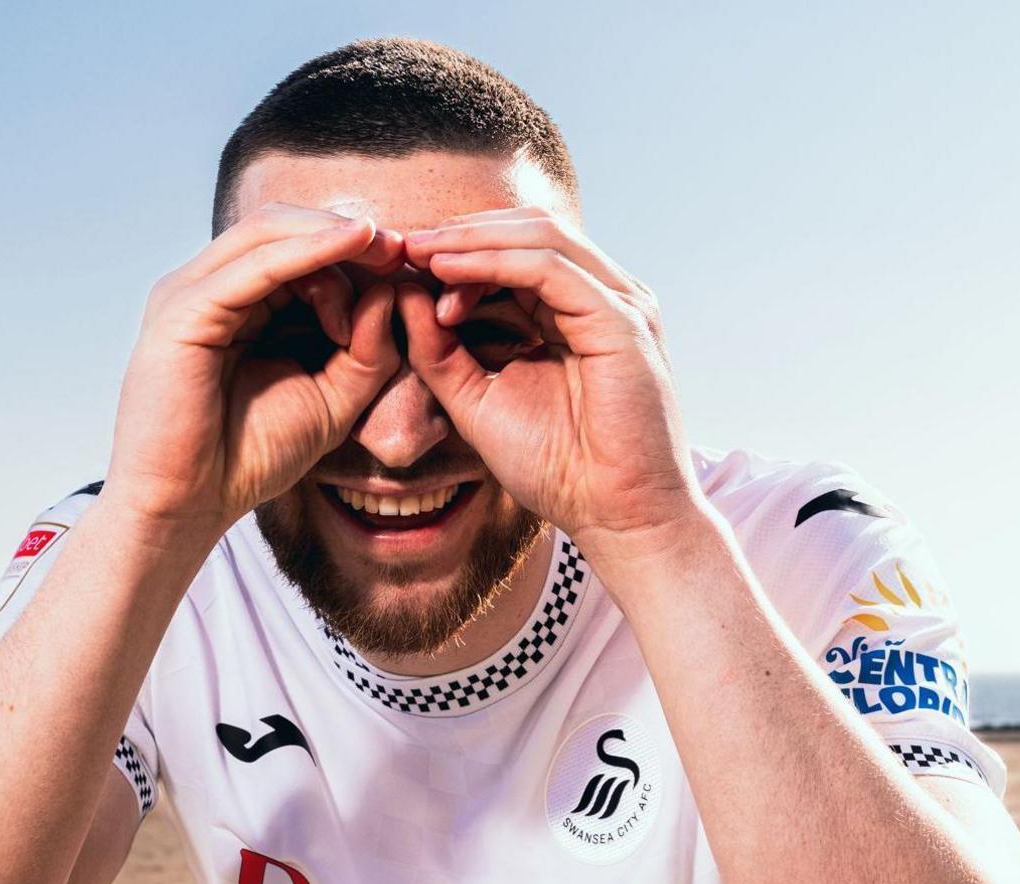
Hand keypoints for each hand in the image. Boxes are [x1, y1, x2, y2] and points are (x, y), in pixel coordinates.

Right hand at [108, 204, 404, 542]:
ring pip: (269, 233)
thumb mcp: (331, 400)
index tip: (407, 267)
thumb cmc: (249, 458)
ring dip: (334, 238)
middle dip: (348, 234)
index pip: (294, 247)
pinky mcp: (184, 310)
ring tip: (387, 251)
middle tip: (403, 251)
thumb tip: (393, 293)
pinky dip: (310, 252)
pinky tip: (354, 247)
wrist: (188, 506)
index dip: (353, 249)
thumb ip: (366, 351)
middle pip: (281, 227)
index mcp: (233, 304)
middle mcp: (206, 288)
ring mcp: (188, 293)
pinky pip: (257, 265)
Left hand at [398, 208, 702, 559]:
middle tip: (400, 246)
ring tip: (417, 253)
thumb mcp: (478, 400)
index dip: (456, 248)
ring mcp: (618, 302)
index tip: (398, 262)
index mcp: (576, 310)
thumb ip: (441, 351)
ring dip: (470, 241)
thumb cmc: (558, 469)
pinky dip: (494, 262)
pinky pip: (549, 268)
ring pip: (538, 237)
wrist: (616, 516)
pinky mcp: (621, 319)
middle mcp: (603, 296)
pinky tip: (448, 271)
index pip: (515, 250)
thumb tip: (402, 294)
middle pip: (527, 230)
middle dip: (459, 234)